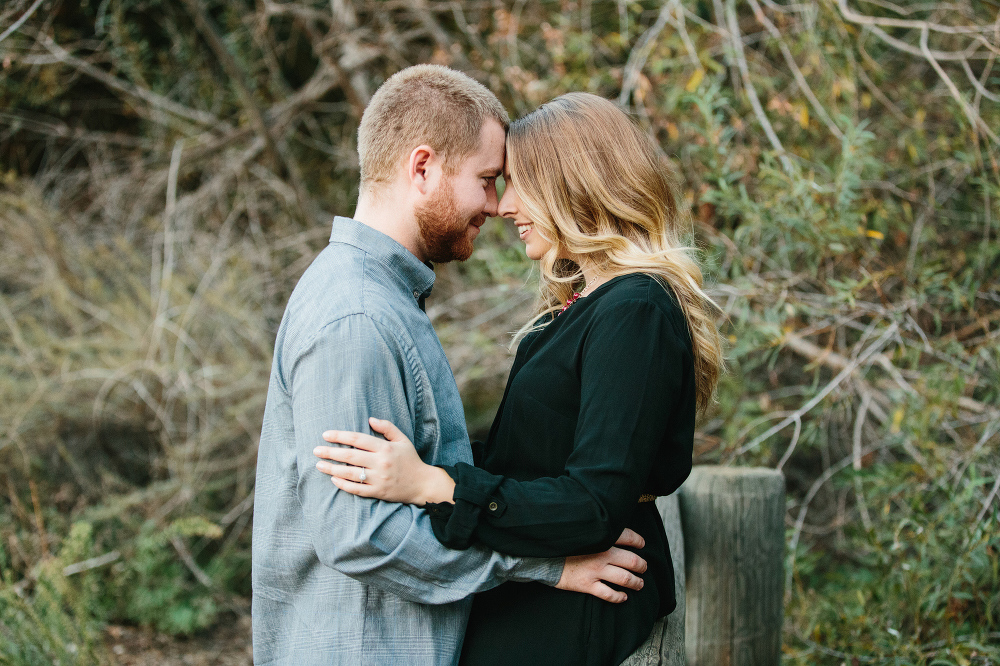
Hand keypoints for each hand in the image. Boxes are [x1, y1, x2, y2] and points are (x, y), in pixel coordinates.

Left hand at [314, 417, 454, 504]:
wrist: (422, 484)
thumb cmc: (410, 459)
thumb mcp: (402, 439)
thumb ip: (386, 427)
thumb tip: (369, 419)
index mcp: (385, 448)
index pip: (358, 439)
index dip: (340, 436)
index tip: (326, 435)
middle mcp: (380, 463)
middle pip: (350, 456)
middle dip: (330, 453)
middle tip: (316, 450)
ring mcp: (379, 479)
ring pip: (350, 474)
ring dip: (332, 469)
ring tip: (319, 465)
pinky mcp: (378, 492)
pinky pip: (357, 489)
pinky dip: (343, 485)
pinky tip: (334, 480)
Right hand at [555, 529, 646, 602]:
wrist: (541, 556)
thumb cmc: (562, 542)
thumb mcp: (580, 530)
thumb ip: (596, 528)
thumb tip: (610, 526)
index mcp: (601, 537)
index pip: (628, 536)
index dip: (638, 541)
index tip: (641, 544)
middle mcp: (601, 554)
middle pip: (632, 561)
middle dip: (642, 565)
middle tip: (643, 567)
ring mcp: (595, 570)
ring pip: (625, 579)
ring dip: (636, 582)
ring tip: (639, 583)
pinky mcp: (587, 585)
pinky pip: (609, 594)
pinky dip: (620, 597)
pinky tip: (623, 597)